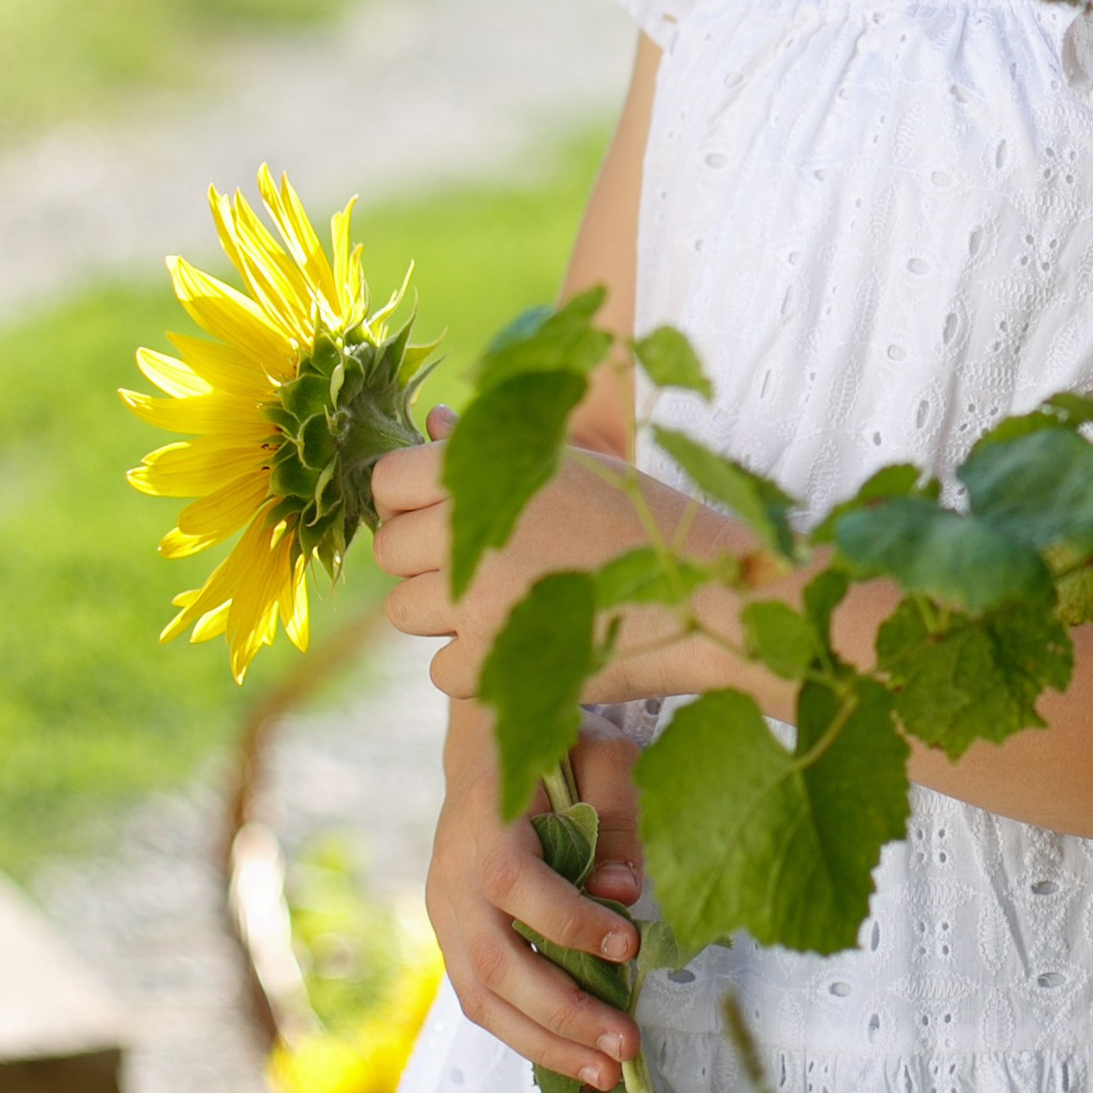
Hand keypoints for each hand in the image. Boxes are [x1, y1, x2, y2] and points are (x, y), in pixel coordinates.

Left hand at [373, 408, 676, 699]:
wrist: (703, 592)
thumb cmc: (641, 521)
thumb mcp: (571, 464)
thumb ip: (491, 448)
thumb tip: (433, 423)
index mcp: (484, 469)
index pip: (388, 481)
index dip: (406, 503)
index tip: (438, 520)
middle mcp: (470, 526)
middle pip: (389, 552)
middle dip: (424, 565)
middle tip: (487, 568)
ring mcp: (475, 596)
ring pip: (406, 613)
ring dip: (445, 617)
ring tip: (512, 604)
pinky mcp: (490, 660)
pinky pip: (440, 669)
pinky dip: (476, 668)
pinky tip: (529, 644)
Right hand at [426, 699, 648, 1084]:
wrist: (484, 751)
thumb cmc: (553, 751)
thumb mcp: (597, 756)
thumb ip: (615, 818)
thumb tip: (623, 893)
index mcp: (485, 830)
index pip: (518, 888)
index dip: (573, 924)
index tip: (630, 947)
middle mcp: (453, 883)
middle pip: (499, 966)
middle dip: (565, 1015)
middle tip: (625, 1046)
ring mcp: (445, 918)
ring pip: (483, 1000)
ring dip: (546, 1045)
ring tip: (605, 1074)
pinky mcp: (453, 943)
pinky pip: (481, 1001)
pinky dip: (526, 1035)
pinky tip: (573, 1056)